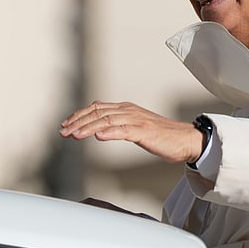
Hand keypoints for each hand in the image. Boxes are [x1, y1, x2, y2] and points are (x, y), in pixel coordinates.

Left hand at [59, 101, 203, 163]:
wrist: (185, 139)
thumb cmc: (162, 136)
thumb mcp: (137, 126)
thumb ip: (119, 123)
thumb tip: (99, 126)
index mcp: (126, 109)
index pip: (97, 108)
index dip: (79, 115)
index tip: (65, 125)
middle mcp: (129, 111)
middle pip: (98, 112)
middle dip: (77, 122)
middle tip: (63, 132)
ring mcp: (137, 120)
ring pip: (107, 120)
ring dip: (88, 128)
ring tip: (74, 135)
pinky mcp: (144, 131)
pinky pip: (124, 130)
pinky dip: (109, 132)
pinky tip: (98, 136)